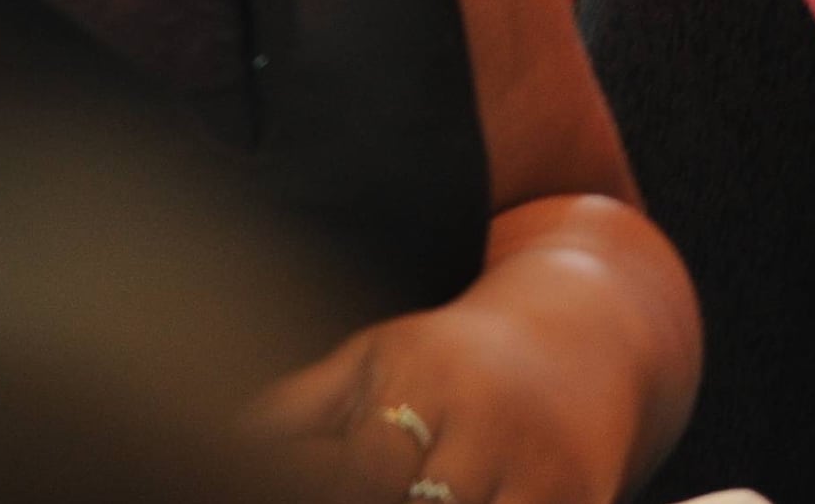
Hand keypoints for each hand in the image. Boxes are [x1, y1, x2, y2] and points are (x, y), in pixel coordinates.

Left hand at [255, 300, 631, 503]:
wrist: (593, 328)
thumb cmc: (457, 355)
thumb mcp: (378, 358)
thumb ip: (301, 408)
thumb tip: (221, 442)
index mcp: (424, 376)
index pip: (358, 474)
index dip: (326, 496)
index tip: (273, 496)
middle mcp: (486, 417)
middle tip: (378, 499)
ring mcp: (541, 464)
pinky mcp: (584, 497)